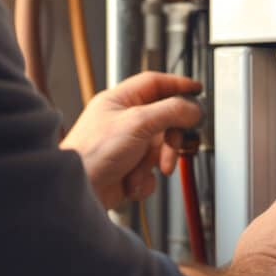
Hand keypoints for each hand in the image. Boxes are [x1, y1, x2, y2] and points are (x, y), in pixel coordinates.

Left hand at [60, 72, 201, 209]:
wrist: (78, 191)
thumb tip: (192, 108)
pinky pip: (151, 171)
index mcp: (119, 101)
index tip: (196, 89)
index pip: (155, 84)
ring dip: (155, 162)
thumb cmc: (92, 153)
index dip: (177, 84)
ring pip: (160, 149)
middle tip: (173, 147)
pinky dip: (145, 179)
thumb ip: (170, 111)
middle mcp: (123, 121)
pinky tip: (131, 181)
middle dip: (170, 138)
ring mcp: (126, 146)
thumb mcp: (137, 123)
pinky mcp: (127, 169)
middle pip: (164, 119)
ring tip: (145, 169)